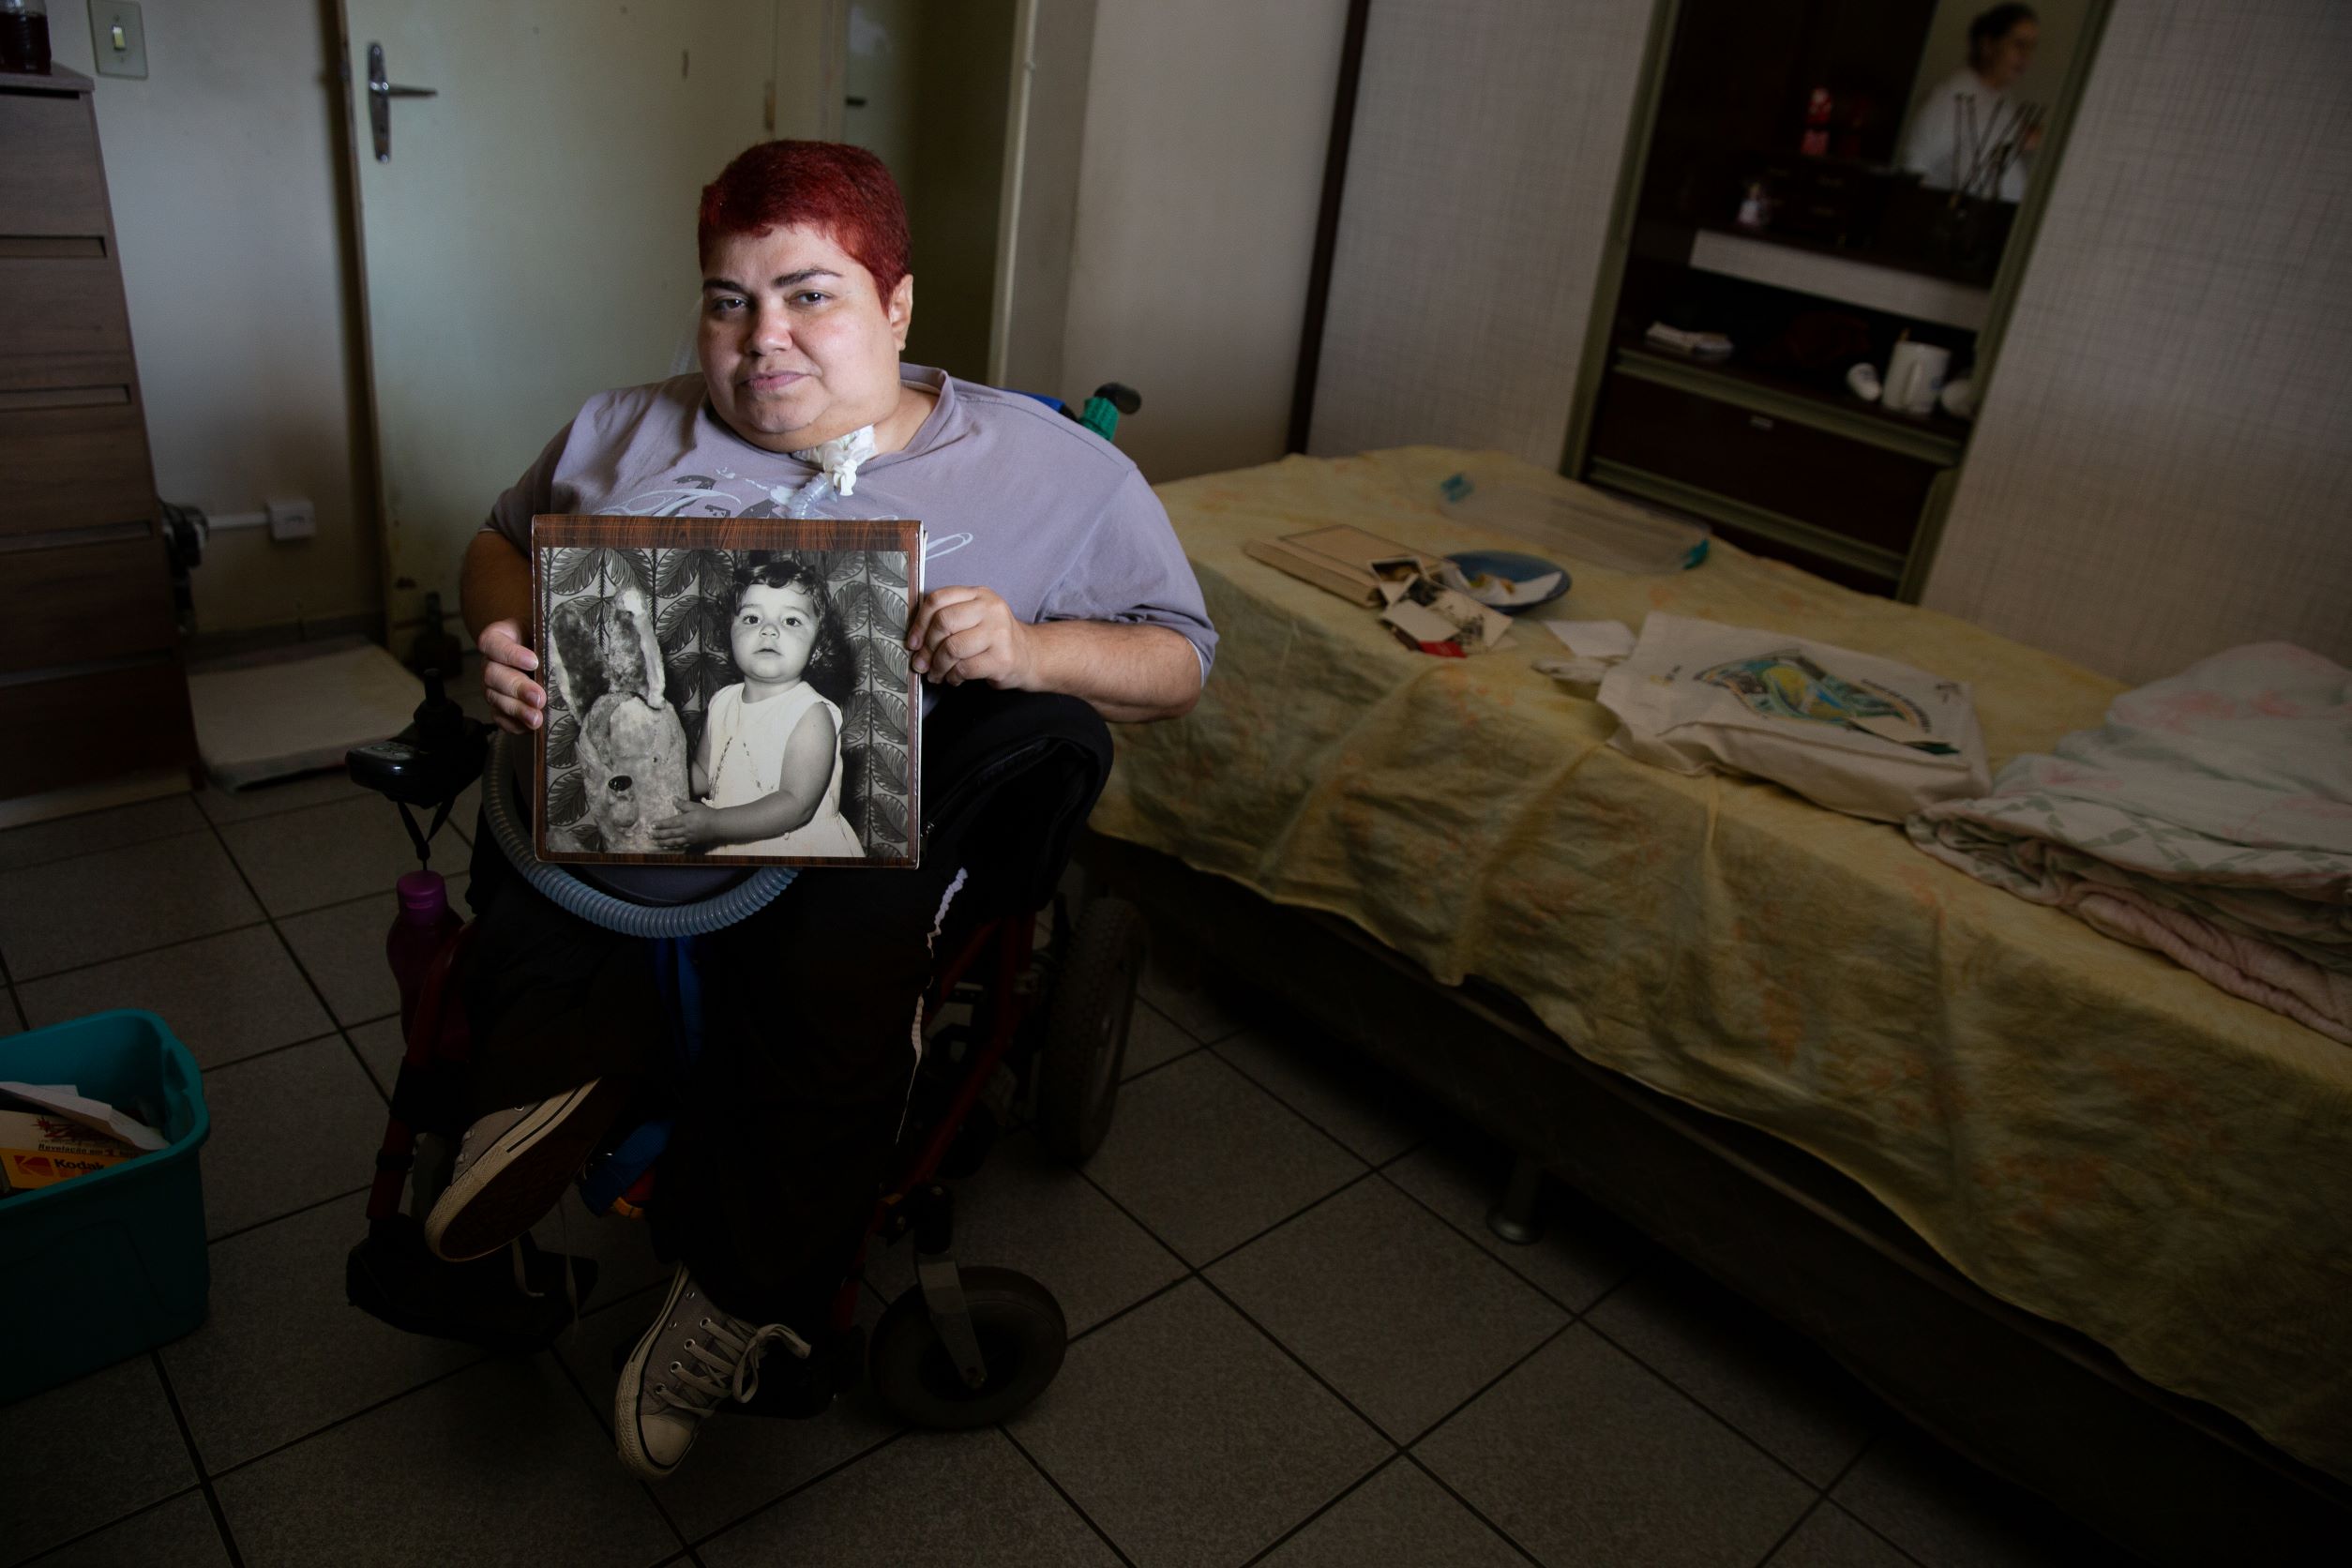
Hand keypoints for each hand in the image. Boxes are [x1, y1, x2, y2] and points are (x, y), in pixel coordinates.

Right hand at [478, 618, 544, 733]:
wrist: (546, 651)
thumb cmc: (546, 636)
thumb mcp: (547, 628)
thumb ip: (550, 634)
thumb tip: (571, 646)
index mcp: (499, 638)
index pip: (492, 643)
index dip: (510, 654)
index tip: (534, 662)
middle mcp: (491, 662)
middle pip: (492, 675)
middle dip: (517, 688)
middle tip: (539, 698)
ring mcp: (493, 686)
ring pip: (495, 698)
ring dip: (517, 710)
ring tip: (537, 719)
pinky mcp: (500, 705)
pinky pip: (501, 717)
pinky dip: (514, 724)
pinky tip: (530, 727)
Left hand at [648, 802, 720, 849]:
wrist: (719, 825)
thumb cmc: (707, 814)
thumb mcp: (695, 806)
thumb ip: (683, 804)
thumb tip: (672, 799)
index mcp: (685, 820)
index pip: (670, 823)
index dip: (660, 824)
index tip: (652, 825)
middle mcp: (685, 830)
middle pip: (669, 833)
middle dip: (658, 834)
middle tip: (649, 835)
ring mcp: (689, 837)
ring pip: (673, 841)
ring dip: (663, 842)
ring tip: (655, 842)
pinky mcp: (692, 842)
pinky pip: (681, 845)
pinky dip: (673, 846)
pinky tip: (668, 846)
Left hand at [906, 586, 1034, 688]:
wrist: (1029, 655)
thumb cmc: (992, 638)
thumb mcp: (974, 617)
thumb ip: (948, 618)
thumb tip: (914, 642)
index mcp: (978, 594)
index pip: (938, 599)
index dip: (919, 623)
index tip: (913, 642)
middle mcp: (990, 609)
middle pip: (943, 622)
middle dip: (927, 647)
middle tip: (921, 663)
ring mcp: (999, 633)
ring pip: (952, 648)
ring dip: (938, 666)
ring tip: (936, 674)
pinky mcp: (1002, 658)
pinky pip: (964, 668)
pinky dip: (952, 677)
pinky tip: (954, 678)